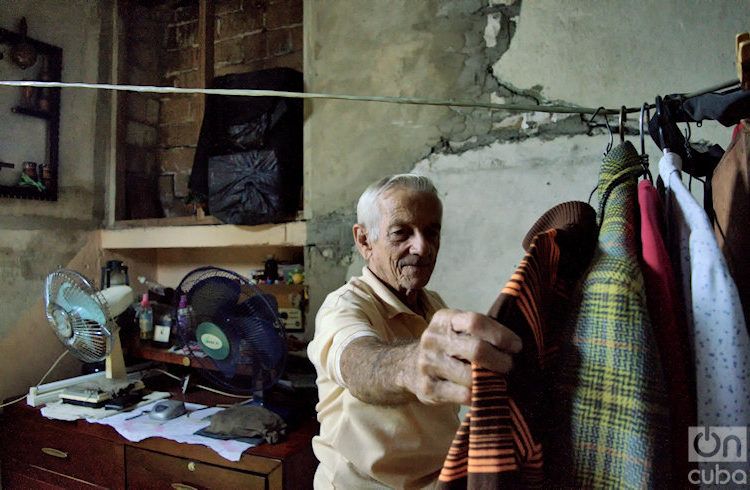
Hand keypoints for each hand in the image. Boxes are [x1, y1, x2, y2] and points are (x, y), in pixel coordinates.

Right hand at [405, 309, 521, 404]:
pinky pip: (462, 395)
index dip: (500, 335)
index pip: (475, 322)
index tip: (516, 346)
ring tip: (500, 381)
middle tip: (510, 367)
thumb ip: (479, 332)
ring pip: (470, 375)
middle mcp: (433, 339)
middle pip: (476, 349)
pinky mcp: (428, 388)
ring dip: (491, 380)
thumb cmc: (446, 346)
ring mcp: (429, 364)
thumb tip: (515, 347)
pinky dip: (479, 395)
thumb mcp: (456, 329)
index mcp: (444, 320)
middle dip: (500, 360)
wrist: (408, 365)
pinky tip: (485, 393)